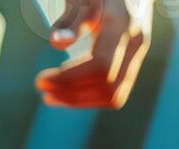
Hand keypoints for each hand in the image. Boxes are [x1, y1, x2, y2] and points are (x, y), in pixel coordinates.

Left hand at [35, 0, 153, 109]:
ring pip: (113, 96)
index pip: (100, 67)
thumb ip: (71, 18)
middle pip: (108, 87)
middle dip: (72, 94)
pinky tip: (69, 92)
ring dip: (80, 100)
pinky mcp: (132, 62)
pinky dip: (90, 97)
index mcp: (124, 25)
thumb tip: (57, 42)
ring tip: (52, 96)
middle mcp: (135, 43)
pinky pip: (115, 91)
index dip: (69, 80)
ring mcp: (137, 54)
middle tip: (43, 90)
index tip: (41, 80)